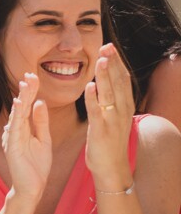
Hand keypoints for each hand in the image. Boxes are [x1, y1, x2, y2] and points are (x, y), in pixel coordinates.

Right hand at [2, 72, 50, 199]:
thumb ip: (40, 122)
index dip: (30, 92)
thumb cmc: (36, 166)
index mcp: (23, 129)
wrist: (33, 188)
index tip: (34, 77)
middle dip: (26, 91)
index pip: (27, 106)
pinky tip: (20, 104)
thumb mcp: (44, 139)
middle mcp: (15, 131)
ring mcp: (13, 138)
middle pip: (21, 107)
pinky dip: (17, 115)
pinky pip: (15, 128)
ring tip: (26, 84)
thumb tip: (40, 102)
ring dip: (21, 99)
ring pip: (17, 114)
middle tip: (30, 75)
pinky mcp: (13, 147)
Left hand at [84, 43, 135, 190]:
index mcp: (124, 106)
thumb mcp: (114, 117)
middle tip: (107, 46)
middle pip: (119, 82)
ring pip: (109, 94)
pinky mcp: (101, 130)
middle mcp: (121, 110)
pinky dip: (93, 99)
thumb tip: (108, 84)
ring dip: (105, 76)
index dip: (117, 62)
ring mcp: (112, 120)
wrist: (112, 167)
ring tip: (101, 60)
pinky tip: (90, 86)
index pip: (122, 79)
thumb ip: (112, 101)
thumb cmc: (109, 142)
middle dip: (113, 63)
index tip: (110, 46)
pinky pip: (97, 112)